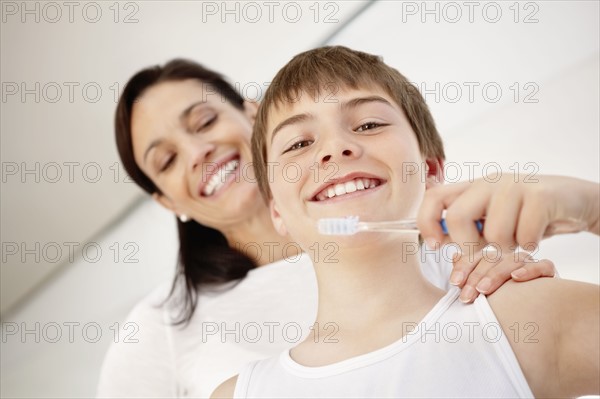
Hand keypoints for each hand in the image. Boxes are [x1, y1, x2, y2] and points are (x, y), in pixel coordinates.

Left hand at [418, 175, 598, 255]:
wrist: (573, 201)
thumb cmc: (525, 217)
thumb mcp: (491, 223)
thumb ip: (465, 233)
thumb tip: (438, 248)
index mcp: (471, 188)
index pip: (434, 197)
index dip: (426, 223)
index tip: (435, 247)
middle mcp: (488, 182)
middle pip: (457, 216)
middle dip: (467, 247)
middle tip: (482, 258)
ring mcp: (513, 185)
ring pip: (494, 233)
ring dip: (505, 250)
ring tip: (515, 245)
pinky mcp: (539, 196)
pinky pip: (524, 235)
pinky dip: (529, 246)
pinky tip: (535, 238)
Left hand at [451, 249, 556, 302]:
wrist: (532, 321)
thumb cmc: (497, 308)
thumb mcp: (477, 294)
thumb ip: (466, 276)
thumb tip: (454, 255)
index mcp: (490, 261)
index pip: (474, 258)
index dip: (463, 268)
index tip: (454, 284)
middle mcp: (508, 259)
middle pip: (491, 258)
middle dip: (476, 277)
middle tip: (466, 297)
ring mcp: (528, 264)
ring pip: (512, 260)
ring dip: (496, 274)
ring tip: (483, 289)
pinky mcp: (548, 273)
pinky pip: (543, 265)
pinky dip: (530, 269)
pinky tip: (516, 278)